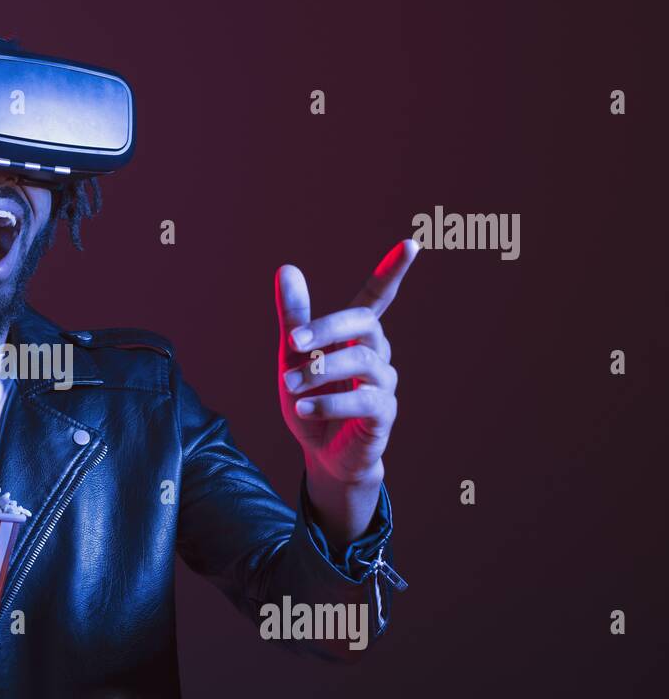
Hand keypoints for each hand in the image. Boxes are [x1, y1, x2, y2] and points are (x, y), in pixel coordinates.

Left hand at [275, 239, 418, 486]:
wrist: (321, 454)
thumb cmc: (310, 399)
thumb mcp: (293, 358)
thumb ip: (293, 317)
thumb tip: (287, 268)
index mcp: (356, 335)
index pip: (378, 297)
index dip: (392, 271)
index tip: (410, 244)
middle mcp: (377, 353)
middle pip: (364, 323)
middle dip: (328, 328)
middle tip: (293, 343)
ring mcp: (384, 383)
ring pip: (362, 362)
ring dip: (320, 371)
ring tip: (290, 386)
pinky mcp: (383, 414)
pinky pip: (363, 401)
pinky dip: (329, 404)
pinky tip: (303, 409)